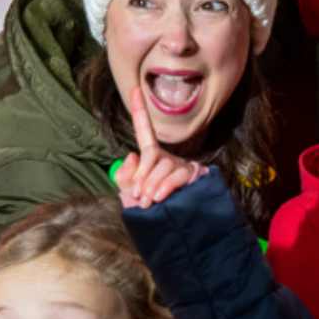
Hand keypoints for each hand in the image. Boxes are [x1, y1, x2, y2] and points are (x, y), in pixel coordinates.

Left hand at [115, 83, 207, 208]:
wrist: (167, 230)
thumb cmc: (147, 211)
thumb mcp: (128, 193)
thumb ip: (123, 175)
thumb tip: (133, 155)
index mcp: (152, 158)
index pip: (144, 132)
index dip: (140, 111)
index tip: (134, 88)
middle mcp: (168, 158)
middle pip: (152, 156)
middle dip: (142, 176)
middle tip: (138, 195)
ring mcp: (182, 166)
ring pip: (164, 167)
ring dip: (152, 186)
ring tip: (148, 201)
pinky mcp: (194, 176)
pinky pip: (178, 176)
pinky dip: (165, 187)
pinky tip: (160, 197)